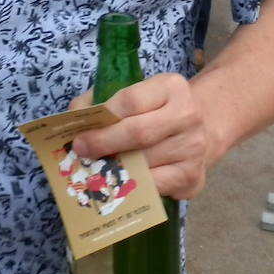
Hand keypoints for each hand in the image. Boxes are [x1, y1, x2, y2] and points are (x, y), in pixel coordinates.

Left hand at [69, 73, 210, 200]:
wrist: (200, 129)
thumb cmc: (155, 110)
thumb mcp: (136, 92)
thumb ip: (103, 100)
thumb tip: (74, 120)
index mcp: (172, 87)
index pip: (131, 100)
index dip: (103, 116)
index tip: (80, 131)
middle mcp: (188, 115)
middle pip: (138, 133)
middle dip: (104, 143)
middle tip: (81, 151)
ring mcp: (193, 148)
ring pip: (144, 162)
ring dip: (114, 167)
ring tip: (94, 167)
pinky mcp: (193, 177)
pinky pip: (155, 186)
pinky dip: (132, 186)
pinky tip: (117, 182)